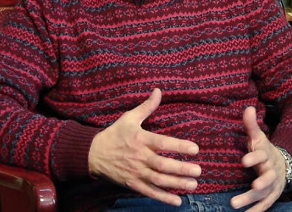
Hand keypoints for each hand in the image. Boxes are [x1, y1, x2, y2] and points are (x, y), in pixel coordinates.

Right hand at [88, 88, 201, 205]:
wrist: (93, 154)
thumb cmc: (114, 134)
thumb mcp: (129, 118)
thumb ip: (147, 106)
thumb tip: (158, 91)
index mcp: (141, 139)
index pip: (163, 143)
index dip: (179, 146)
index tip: (195, 149)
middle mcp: (140, 157)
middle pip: (163, 164)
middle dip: (181, 168)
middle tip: (198, 170)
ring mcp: (136, 172)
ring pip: (159, 180)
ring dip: (177, 183)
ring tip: (193, 184)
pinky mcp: (132, 183)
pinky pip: (150, 192)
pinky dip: (163, 198)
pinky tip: (178, 201)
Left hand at [230, 106, 286, 211]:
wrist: (284, 165)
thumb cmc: (264, 151)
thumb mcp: (258, 138)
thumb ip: (251, 125)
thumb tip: (248, 107)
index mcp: (266, 155)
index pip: (261, 155)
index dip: (253, 157)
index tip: (243, 160)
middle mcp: (272, 171)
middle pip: (267, 178)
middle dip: (260, 183)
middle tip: (251, 187)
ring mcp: (273, 185)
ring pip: (264, 194)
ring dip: (251, 200)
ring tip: (234, 204)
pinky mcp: (272, 196)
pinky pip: (265, 205)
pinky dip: (256, 211)